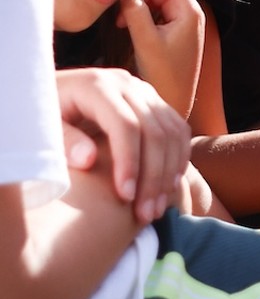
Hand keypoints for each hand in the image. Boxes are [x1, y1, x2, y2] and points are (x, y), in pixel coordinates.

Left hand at [56, 67, 190, 223]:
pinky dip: (178, 160)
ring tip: (155, 210)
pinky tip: (168, 188)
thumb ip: (64, 141)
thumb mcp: (43, 126)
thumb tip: (89, 160)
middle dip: (153, 177)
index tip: (125, 197)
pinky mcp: (154, 103)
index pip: (126, 126)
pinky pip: (177, 130)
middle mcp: (126, 84)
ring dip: (169, 174)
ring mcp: (143, 92)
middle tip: (145, 215)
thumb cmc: (43, 116)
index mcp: (97, 86)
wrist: (54, 94)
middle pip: (154, 131)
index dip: (130, 162)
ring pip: (171, 132)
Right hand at [117, 0, 204, 118]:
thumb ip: (136, 12)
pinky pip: (158, 13)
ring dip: (139, 5)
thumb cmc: (164, 76)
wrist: (175, 102)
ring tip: (121, 22)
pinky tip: (128, 27)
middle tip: (120, 10)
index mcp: (189, 12)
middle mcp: (189, 14)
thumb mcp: (146, 41)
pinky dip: (142, 16)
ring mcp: (183, 23)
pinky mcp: (175, 33)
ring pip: (158, 0)